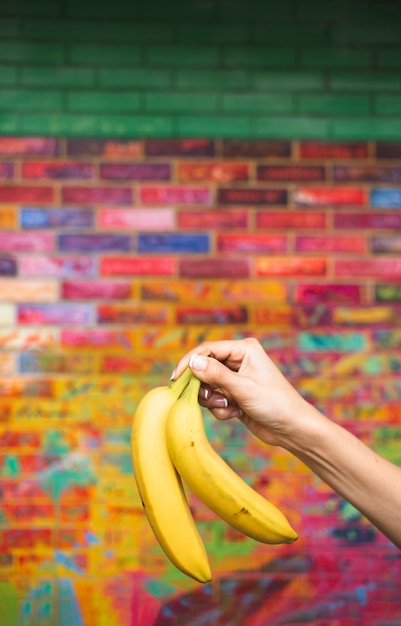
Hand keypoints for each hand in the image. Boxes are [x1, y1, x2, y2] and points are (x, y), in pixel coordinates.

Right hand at [172, 338, 311, 447]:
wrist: (292, 429)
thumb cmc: (274, 404)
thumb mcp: (242, 388)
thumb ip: (215, 374)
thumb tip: (192, 362)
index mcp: (244, 349)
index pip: (207, 349)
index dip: (190, 363)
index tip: (177, 379)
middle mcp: (239, 359)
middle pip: (204, 368)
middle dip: (205, 386)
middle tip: (211, 398)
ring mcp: (236, 377)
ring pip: (208, 385)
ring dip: (214, 400)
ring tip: (230, 406)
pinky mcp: (235, 394)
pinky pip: (215, 398)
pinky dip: (221, 408)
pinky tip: (236, 413)